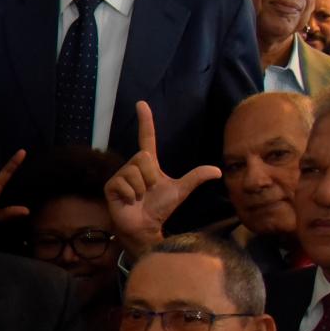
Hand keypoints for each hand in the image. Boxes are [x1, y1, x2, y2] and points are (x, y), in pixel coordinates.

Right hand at [104, 101, 221, 257]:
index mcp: (148, 164)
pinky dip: (131, 195)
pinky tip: (130, 202)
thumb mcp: (180, 190)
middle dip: (150, 177)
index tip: (141, 103)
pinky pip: (125, 183)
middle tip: (149, 191)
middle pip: (143, 157)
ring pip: (135, 171)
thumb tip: (218, 171)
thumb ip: (196, 178)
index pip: (147, 137)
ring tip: (139, 197)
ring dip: (141, 188)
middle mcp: (133, 166)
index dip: (146, 121)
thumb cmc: (159, 208)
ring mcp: (120, 175)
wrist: (145, 227)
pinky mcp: (111, 186)